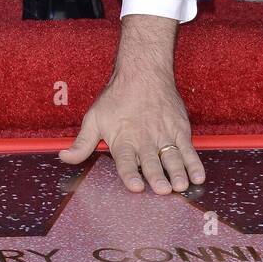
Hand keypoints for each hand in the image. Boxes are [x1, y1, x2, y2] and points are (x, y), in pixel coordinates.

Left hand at [61, 11, 204, 193]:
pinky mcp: (179, 130)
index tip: (135, 186)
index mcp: (123, 139)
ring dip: (177, 172)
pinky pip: (188, 149)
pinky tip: (198, 177)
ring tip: (180, 186)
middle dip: (157, 176)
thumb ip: (82, 143)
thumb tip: (64, 158)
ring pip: (171, 157)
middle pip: (151, 161)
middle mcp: (144, 139)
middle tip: (163, 189)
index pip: (125, 160)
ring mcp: (164, 135)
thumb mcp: (94, 118)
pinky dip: (194, 163)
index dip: (130, 174)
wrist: (144, 72)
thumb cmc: (117, 98)